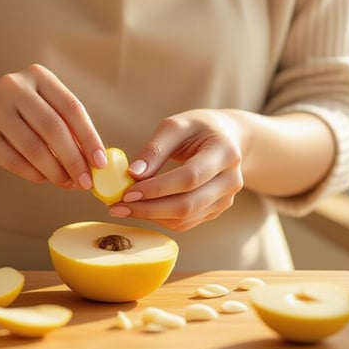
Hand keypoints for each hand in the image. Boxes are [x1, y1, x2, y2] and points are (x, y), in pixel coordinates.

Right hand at [0, 64, 106, 188]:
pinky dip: (33, 174)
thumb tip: (96, 162)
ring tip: (67, 183)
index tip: (101, 163)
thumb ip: (68, 129)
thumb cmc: (21, 117)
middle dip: (74, 159)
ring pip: (33, 147)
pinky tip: (43, 178)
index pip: (71, 108)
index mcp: (38, 75)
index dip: (89, 137)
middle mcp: (14, 86)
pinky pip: (13, 160)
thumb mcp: (44, 110)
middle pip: (53, 127)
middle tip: (86, 182)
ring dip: (55, 171)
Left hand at [111, 109, 245, 230]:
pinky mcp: (216, 210)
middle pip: (188, 205)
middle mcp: (231, 180)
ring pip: (186, 218)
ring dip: (151, 216)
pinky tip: (141, 209)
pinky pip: (186, 222)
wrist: (228, 139)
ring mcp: (226, 199)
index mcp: (225, 153)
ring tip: (124, 208)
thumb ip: (154, 149)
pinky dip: (161, 218)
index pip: (189, 177)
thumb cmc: (198, 128)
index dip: (157, 188)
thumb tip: (132, 174)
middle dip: (149, 209)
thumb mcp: (176, 126)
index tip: (127, 192)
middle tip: (118, 206)